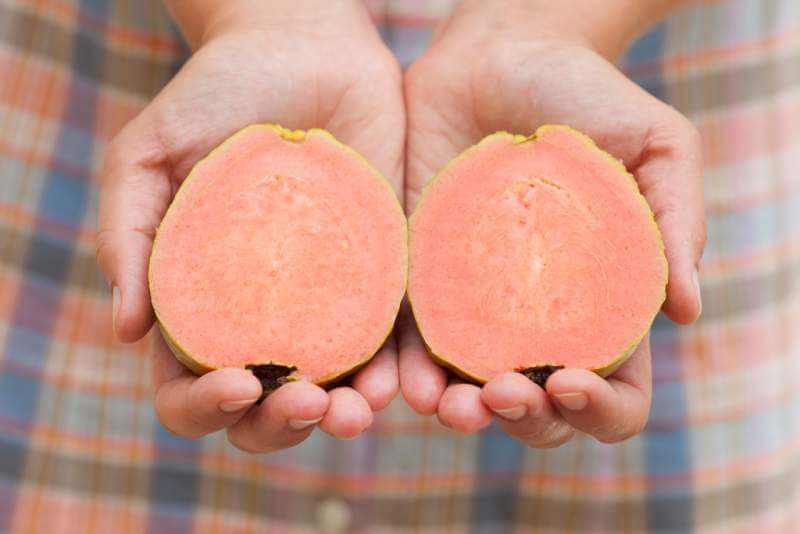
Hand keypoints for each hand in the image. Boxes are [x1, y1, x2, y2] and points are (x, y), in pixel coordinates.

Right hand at [96, 1, 403, 451]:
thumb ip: (129, 235)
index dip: (202, 406)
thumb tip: (126, 330)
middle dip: (278, 425)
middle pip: (262, 409)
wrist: (304, 49)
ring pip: (332, 389)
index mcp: (202, 304)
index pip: (188, 386)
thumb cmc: (216, 97)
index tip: (235, 384)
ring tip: (356, 412)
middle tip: (304, 402)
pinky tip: (404, 383)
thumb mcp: (149, 156)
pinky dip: (397, 372)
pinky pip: (391, 338)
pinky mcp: (383, 276)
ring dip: (343, 417)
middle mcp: (264, 317)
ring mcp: (326, 302)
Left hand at [400, 1, 704, 444]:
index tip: (573, 382)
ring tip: (447, 407)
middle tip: (505, 391)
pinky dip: (406, 370)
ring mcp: (476, 303)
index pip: (615, 388)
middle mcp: (538, 318)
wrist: (500, 54)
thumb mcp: (657, 147)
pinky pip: (410, 336)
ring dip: (460, 414)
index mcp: (601, 305)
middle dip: (525, 418)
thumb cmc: (588, 96)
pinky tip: (403, 384)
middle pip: (539, 406)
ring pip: (469, 388)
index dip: (601, 408)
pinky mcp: (420, 275)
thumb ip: (676, 223)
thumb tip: (686, 309)